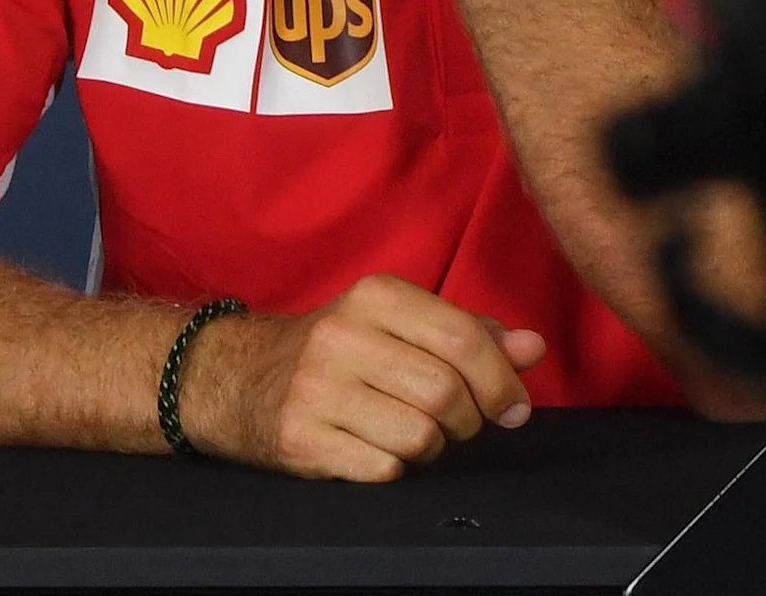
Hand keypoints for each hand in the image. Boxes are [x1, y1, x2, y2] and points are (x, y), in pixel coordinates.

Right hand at [183, 275, 546, 481]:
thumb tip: (533, 349)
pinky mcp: (299, 439)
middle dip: (469, 419)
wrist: (233, 377)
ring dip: (433, 445)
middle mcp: (342, 337)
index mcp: (376, 297)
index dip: (502, 379)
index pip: (465, 339)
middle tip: (460, 422)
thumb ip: (471, 334)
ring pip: (419, 435)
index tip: (514, 406)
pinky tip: (376, 447)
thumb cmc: (339, 351)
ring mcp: (315, 390)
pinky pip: (383, 468)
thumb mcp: (399, 324)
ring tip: (414, 432)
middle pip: (446, 392)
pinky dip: (394, 466)